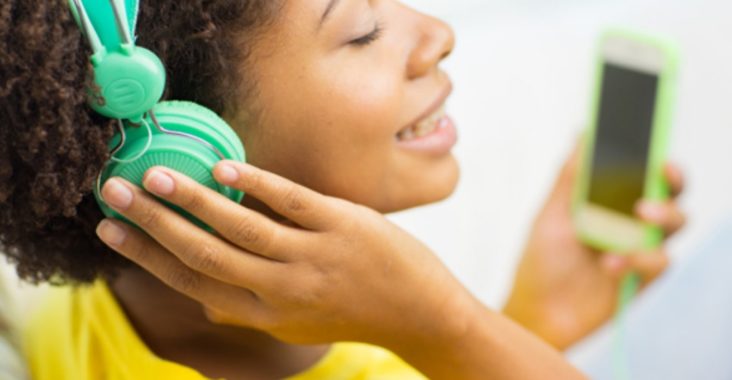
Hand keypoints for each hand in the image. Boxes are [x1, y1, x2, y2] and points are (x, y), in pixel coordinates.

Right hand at [95, 161, 586, 379]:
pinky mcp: (341, 225)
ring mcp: (312, 256)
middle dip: (152, 224)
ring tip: (154, 175)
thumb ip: (251, 297)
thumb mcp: (294, 316)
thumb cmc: (351, 309)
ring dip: (192, 200)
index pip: (191, 281)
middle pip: (203, 254)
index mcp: (263, 313)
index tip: (110, 230)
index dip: (147, 256)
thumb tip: (206, 278)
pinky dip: (254, 184)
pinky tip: (222, 169)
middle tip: (113, 192)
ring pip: (240, 227)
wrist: (419, 312)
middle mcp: (281, 290)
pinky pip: (289, 201)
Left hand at [503, 148, 685, 349]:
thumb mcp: (550, 216)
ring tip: (638, 214)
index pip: (640, 169)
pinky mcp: (645, 276)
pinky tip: (610, 264)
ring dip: (663, 214)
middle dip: (672, 178)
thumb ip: (569, 178)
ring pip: (676, 222)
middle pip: (669, 191)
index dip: (653, 153)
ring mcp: (640, 247)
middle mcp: (630, 220)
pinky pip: (660, 260)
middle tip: (661, 172)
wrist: (538, 312)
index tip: (652, 143)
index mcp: (608, 199)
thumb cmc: (542, 262)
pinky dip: (640, 258)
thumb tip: (582, 135)